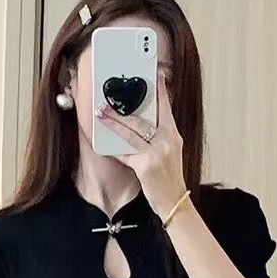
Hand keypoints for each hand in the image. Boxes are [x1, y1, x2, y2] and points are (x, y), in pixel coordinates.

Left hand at [95, 70, 186, 219]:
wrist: (175, 202)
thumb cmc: (170, 179)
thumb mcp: (170, 153)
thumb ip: (159, 137)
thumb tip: (141, 124)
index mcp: (173, 135)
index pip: (166, 107)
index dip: (160, 90)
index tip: (156, 74)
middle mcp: (166, 141)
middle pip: (141, 119)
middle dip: (122, 109)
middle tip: (107, 100)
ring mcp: (156, 153)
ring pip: (131, 133)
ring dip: (113, 123)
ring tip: (100, 115)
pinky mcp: (146, 166)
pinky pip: (126, 154)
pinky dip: (114, 150)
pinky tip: (105, 145)